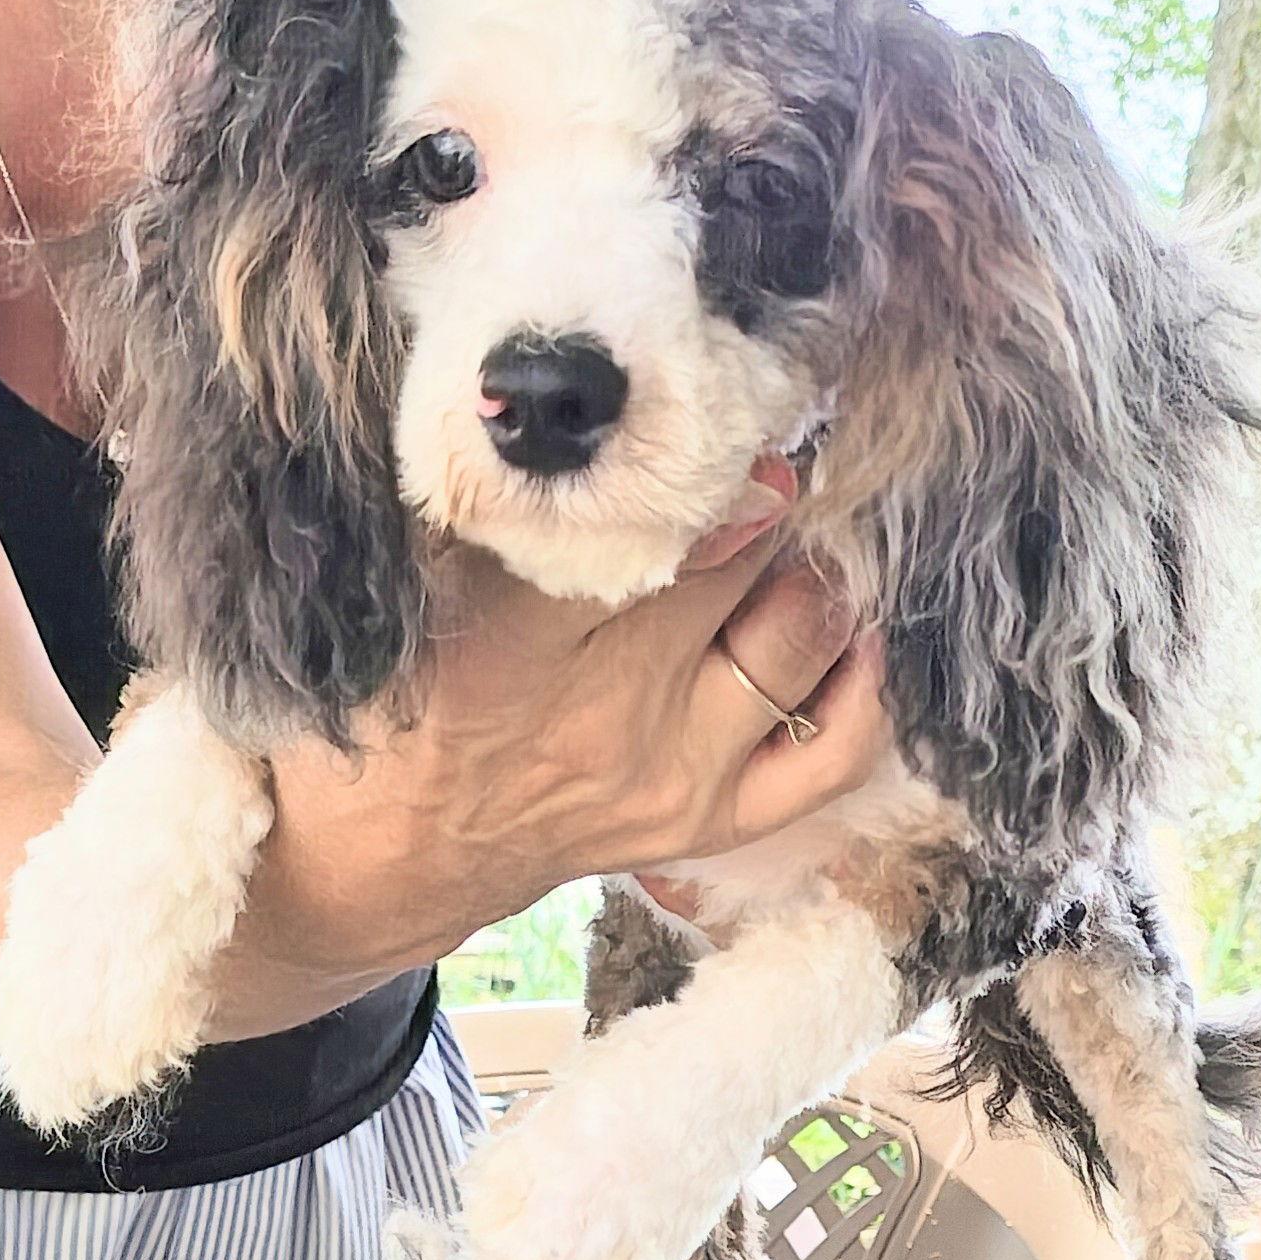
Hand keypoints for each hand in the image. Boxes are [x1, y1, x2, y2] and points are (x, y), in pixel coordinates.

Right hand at [254, 473, 888, 981]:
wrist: (399, 855)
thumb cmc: (400, 701)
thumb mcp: (411, 588)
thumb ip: (492, 503)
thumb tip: (585, 405)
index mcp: (510, 641)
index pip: (637, 527)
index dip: (690, 460)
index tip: (708, 414)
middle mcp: (608, 712)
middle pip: (737, 565)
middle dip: (762, 492)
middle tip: (757, 452)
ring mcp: (674, 774)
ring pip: (797, 637)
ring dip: (812, 567)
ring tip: (794, 529)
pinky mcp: (712, 823)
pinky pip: (834, 750)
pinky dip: (861, 682)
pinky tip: (846, 626)